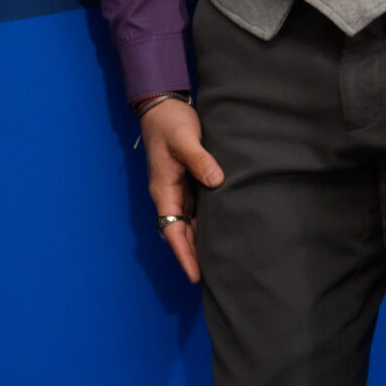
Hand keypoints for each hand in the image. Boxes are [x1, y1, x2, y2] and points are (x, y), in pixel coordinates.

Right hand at [140, 96, 222, 283]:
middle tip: (214, 278)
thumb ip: (200, 160)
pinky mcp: (189, 182)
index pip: (173, 230)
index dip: (184, 254)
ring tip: (220, 262)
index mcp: (164, 190)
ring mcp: (179, 190)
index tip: (196, 276)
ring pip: (190, 224)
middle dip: (193, 256)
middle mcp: (170, 195)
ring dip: (201, 242)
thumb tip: (217, 181)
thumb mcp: (184, 139)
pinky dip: (206, 224)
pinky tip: (222, 232)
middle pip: (181, 233)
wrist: (163, 106)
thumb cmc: (170, 123)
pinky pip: (197, 210)